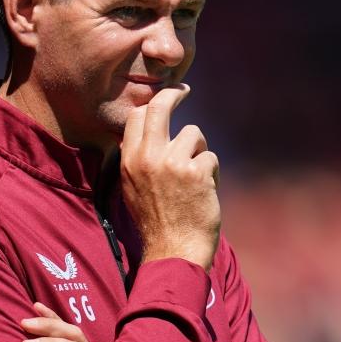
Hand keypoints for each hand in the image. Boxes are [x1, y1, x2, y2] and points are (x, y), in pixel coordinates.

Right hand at [120, 84, 220, 269]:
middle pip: (160, 107)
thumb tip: (147, 132)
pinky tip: (204, 194)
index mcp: (129, 161)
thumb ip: (138, 160)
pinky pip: (210, 157)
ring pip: (194, 134)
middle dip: (174, 94)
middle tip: (184, 90)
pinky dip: (211, 174)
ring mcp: (173, 163)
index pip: (136, 116)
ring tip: (195, 179)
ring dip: (199, 153)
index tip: (164, 97)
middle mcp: (148, 157)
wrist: (173, 251)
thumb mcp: (134, 188)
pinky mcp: (197, 172)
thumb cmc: (156, 223)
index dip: (152, 104)